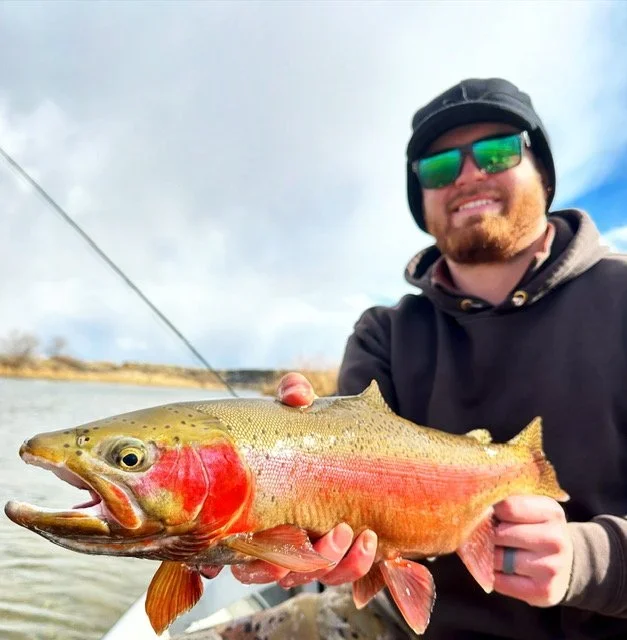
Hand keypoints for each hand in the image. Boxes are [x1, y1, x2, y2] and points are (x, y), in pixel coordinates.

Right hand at [230, 373, 377, 587]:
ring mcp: (307, 542)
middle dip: (313, 564)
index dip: (261, 568)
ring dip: (341, 566)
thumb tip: (297, 396)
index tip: (278, 563)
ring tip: (364, 538)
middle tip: (340, 532)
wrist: (326, 427)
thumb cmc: (298, 421)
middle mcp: (277, 535)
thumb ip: (292, 393)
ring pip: (318, 575)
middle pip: (286, 573)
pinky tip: (373, 544)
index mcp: (256, 511)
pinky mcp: (337, 542)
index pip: (249, 556)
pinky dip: (359, 566)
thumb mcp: (294, 405)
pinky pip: (346, 569)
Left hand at [493, 496, 573, 606]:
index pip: (508, 506)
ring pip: (499, 558)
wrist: (564, 564)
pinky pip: (502, 582)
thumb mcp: (529, 508)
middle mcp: (556, 539)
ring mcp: (552, 567)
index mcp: (551, 512)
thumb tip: (475, 503)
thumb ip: (506, 502)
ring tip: (496, 551)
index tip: (487, 512)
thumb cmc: (536, 529)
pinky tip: (501, 570)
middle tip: (487, 534)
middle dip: (488, 534)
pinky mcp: (543, 591)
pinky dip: (494, 576)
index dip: (491, 510)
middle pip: (501, 533)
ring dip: (490, 556)